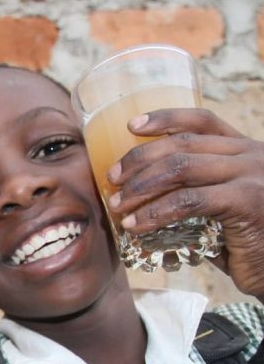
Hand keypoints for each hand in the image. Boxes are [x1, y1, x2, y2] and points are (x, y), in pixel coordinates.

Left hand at [108, 108, 263, 296]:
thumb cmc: (244, 245)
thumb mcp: (218, 209)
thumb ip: (190, 192)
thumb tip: (135, 194)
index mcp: (245, 150)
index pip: (202, 121)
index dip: (165, 118)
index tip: (130, 126)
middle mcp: (252, 155)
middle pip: (184, 143)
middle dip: (140, 159)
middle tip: (113, 178)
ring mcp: (253, 175)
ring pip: (182, 167)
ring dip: (142, 185)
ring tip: (118, 205)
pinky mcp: (247, 201)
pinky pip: (189, 201)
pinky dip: (156, 212)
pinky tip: (136, 225)